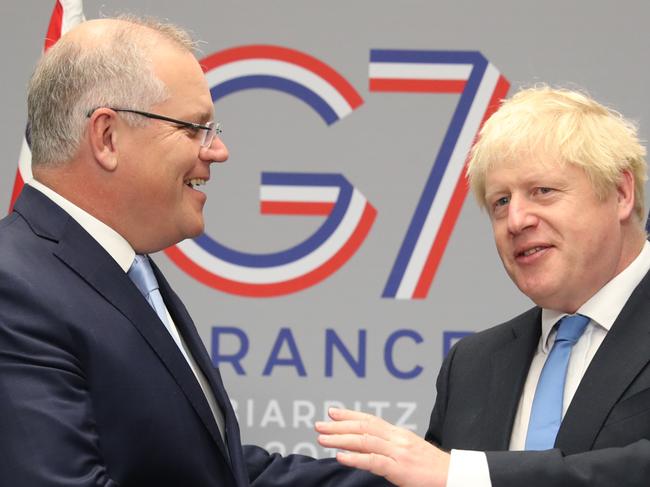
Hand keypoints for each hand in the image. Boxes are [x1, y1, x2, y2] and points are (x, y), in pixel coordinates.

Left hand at [315, 408, 449, 486]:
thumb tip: (369, 448)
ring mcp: (398, 453)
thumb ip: (391, 447)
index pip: (370, 419)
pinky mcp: (400, 469)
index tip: (332, 412)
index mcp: (399, 434)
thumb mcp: (410, 451)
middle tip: (319, 425)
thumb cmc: (433, 468)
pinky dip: (355, 458)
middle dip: (338, 426)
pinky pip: (374, 461)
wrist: (455, 476)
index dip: (349, 415)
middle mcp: (397, 439)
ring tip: (323, 438)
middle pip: (363, 427)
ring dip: (340, 439)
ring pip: (364, 441)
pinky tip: (341, 457)